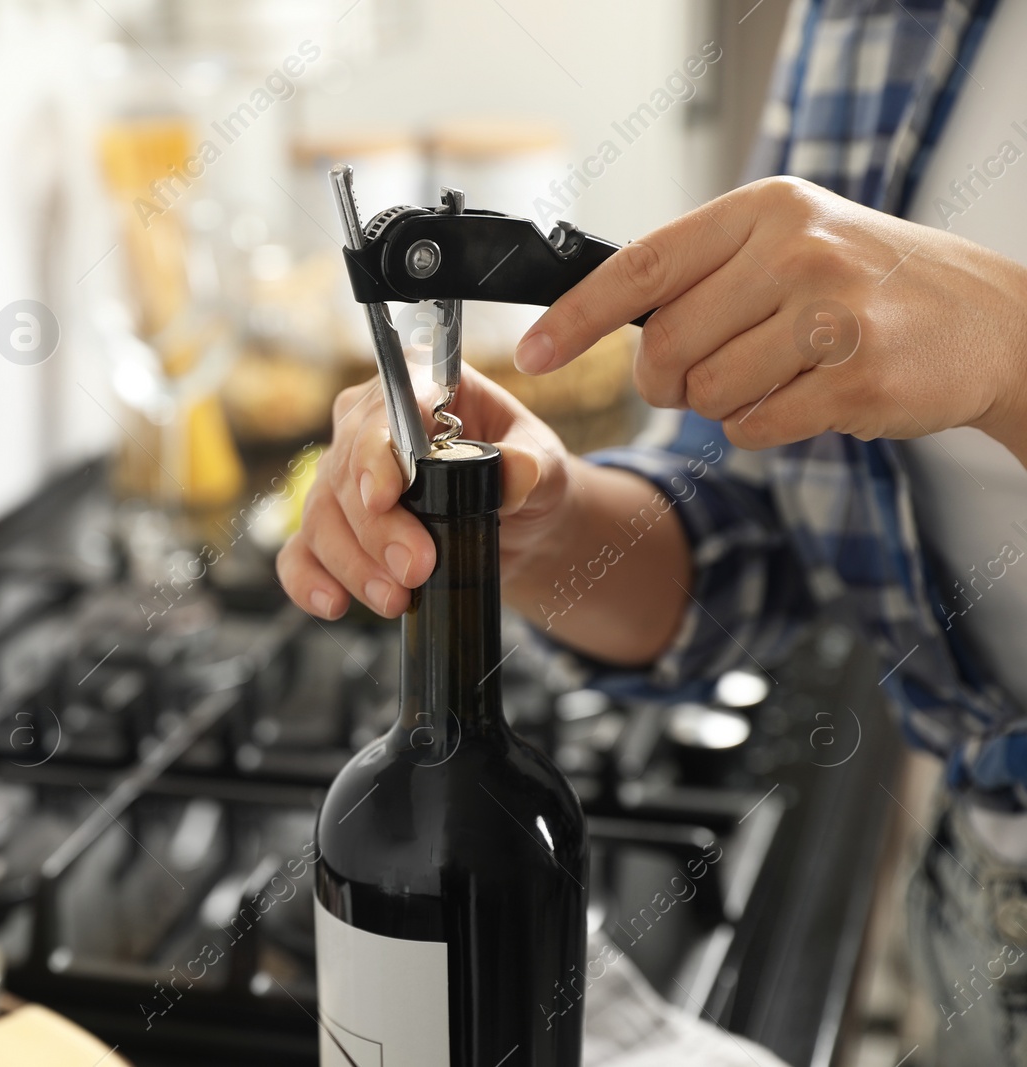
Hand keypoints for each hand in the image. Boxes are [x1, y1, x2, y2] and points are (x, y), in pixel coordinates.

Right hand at [275, 364, 572, 618]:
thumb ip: (532, 465)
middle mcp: (366, 424)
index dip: (376, 454)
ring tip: (396, 600)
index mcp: (418, 389)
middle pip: (347, 472)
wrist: (516, 527)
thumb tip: (516, 473)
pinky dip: (309, 580)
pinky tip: (334, 604)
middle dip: (376, 530)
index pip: (383, 413)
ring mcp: (341, 477)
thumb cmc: (524, 479)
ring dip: (353, 564)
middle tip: (416, 570)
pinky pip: (299, 553)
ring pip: (320, 516)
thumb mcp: (544, 465)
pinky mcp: (330, 527)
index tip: (383, 497)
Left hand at [514, 176, 1026, 458]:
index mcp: (764, 210)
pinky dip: (763, 428)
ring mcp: (829, 314)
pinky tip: (809, 397)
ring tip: (778, 375)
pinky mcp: (856, 377)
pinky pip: (754, 429)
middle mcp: (794, 251)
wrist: (989, 319)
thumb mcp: (787, 242)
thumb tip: (594, 312)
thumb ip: (702, 270)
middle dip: (668, 380)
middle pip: (665, 347)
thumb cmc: (866, 284)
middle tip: (704, 375)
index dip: (576, 317)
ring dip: (724, 405)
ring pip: (707, 394)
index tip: (533, 352)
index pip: (641, 266)